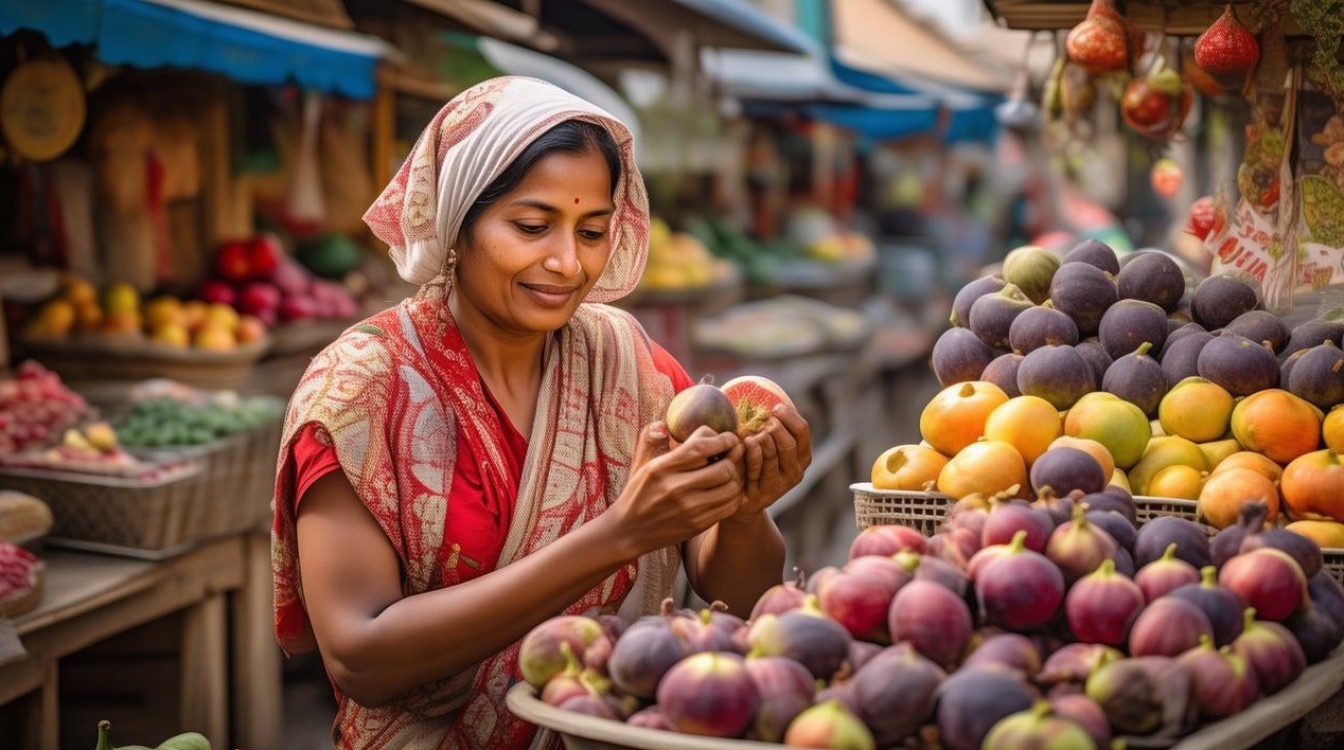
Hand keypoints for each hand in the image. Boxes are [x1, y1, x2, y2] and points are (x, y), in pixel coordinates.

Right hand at [610, 423, 744, 555]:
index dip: (722, 439)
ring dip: (735, 477)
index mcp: (662, 468)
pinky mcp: (698, 525)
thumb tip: (663, 424)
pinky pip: (728, 507)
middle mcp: (676, 488)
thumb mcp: (641, 463)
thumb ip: (651, 440)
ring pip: (731, 488)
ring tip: (729, 472)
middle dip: (732, 458)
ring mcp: (689, 509)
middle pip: (723, 468)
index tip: (728, 438)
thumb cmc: (638, 492)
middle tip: (731, 455)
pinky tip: (725, 490)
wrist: (629, 531)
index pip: (702, 447)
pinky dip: (732, 495)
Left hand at [731, 404, 811, 521]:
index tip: (775, 407)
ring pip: (772, 453)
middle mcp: (796, 472)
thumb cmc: (754, 464)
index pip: (802, 431)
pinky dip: (750, 450)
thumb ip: (774, 428)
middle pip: (788, 442)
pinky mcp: (764, 492)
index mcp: (802, 456)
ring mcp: (780, 484)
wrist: (742, 500)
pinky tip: (744, 443)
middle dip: (773, 427)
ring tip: (750, 434)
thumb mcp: (770, 447)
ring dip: (759, 438)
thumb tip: (768, 398)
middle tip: (761, 422)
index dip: (789, 416)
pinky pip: (757, 465)